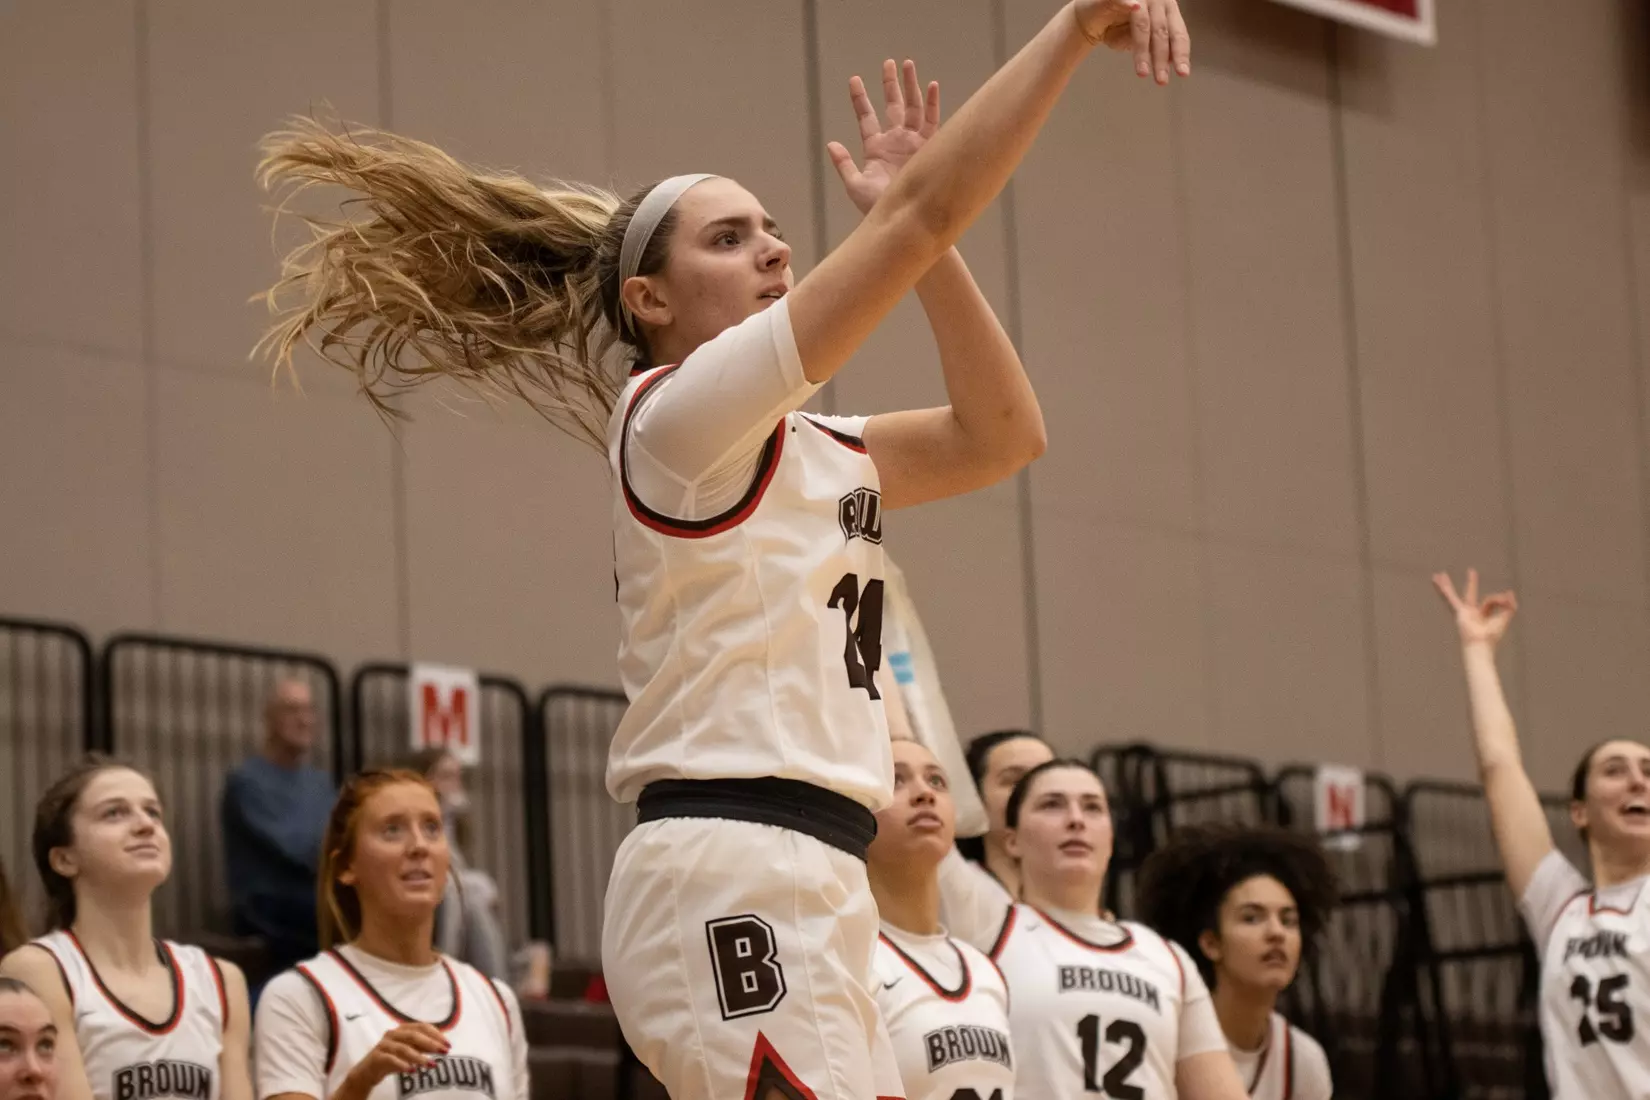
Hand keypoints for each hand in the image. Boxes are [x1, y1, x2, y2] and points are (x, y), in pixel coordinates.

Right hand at [344, 1024, 448, 1089]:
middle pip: (414, 1035)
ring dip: (420, 1057)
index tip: (448, 1044)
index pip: (422, 1026)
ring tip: (432, 1065)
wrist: (367, 1072)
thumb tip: (442, 1046)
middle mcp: (393, 1034)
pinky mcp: (376, 1057)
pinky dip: (403, 1064)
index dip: (436, 1034)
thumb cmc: (392, 1059)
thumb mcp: (409, 1051)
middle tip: (444, 1052)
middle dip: (431, 1043)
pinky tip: (412, 1070)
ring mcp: (384, 1045)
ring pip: (404, 1048)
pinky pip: (391, 1059)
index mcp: (402, 1029)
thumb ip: (423, 1047)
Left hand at [827, 59, 940, 215]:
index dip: (860, 99)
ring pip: (913, 108)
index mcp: (876, 148)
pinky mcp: (930, 148)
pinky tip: (931, 85)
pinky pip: (933, 121)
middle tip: (888, 63)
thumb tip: (830, 144)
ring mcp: (913, 143)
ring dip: (911, 86)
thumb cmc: (879, 208)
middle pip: (893, 105)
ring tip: (908, 64)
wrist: (906, 220)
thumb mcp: (856, 186)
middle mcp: (895, 141)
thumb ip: (844, 164)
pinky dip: (932, 104)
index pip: (866, 117)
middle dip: (890, 84)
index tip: (854, 79)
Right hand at [1074, 0, 1190, 84]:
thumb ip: (1153, 47)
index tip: (1182, 73)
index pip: (1177, 33)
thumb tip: (1170, 62)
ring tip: (1142, 71)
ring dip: (1143, 49)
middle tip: (1161, 79)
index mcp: (1166, 10)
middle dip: (1161, 57)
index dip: (1180, 53)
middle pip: (1161, 30)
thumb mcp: (1138, 41)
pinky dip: (1128, 4)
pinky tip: (1134, 7)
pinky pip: (1124, 0)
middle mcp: (1157, 0)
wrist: (1088, 16)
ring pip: (1143, 23)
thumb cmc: (1115, 27)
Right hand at [1431, 568, 1518, 648]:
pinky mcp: (1458, 611)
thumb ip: (1509, 605)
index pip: (1491, 600)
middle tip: (1471, 571)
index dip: (1500, 599)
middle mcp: (1471, 613)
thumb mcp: (1505, 617)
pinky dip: (1443, 590)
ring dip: (1446, 585)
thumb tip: (1509, 592)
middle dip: (1471, 583)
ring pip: (1453, 596)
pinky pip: (1449, 598)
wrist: (1481, 642)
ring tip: (1437, 575)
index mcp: (1482, 615)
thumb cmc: (1492, 635)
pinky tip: (1435, 581)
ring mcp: (1462, 612)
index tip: (1507, 598)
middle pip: (1470, 595)